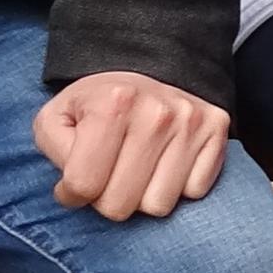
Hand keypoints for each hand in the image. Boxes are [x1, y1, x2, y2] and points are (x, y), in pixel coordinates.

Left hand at [35, 71, 230, 220]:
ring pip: (159, 206)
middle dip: (108, 198)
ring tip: (139, 167)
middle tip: (110, 173)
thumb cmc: (97, 103)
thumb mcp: (57, 117)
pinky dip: (179, 186)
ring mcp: (191, 121)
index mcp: (112, 103)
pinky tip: (168, 161)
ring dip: (144, 195)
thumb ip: (54, 152)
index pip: (84, 186)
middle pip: (121, 206)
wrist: (148, 66)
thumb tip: (73, 192)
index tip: (78, 177)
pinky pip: (194, 192)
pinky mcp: (217, 129)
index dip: (73, 192)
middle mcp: (157, 112)